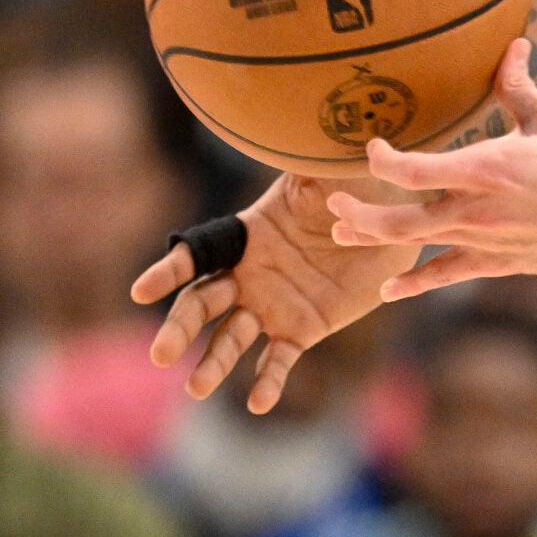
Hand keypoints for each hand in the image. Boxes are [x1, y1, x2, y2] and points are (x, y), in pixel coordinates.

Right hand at [130, 171, 422, 412]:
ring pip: (231, 339)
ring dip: (213, 363)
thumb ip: (298, 165)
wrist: (396, 219)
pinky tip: (258, 404)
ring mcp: (271, 305)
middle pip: (201, 305)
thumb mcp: (324, 171)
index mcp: (246, 235)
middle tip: (161, 355)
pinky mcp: (301, 329)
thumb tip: (276, 132)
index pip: (196, 255)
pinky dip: (266, 382)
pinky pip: (277, 360)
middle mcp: (249, 275)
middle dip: (179, 329)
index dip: (167, 272)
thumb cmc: (355, 185)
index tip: (141, 291)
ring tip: (199, 387)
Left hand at [327, 39, 536, 300]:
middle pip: (399, 218)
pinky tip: (389, 292)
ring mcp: (485, 241)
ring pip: (415, 247)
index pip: (414, 170)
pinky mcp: (499, 262)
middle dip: (359, 212)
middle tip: (331, 201)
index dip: (383, 160)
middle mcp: (477, 210)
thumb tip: (512, 43)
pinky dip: (415, 285)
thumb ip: (519, 86)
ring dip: (375, 239)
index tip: (371, 147)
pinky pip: (447, 276)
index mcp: (486, 169)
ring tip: (342, 233)